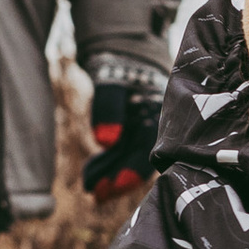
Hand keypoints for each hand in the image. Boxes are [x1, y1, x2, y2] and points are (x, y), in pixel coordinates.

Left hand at [82, 63, 166, 200]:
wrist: (126, 51)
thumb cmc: (121, 64)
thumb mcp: (113, 80)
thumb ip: (109, 108)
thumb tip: (105, 142)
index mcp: (159, 112)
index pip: (146, 147)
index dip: (131, 170)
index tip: (112, 187)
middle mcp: (156, 124)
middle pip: (138, 158)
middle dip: (117, 179)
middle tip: (95, 196)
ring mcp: (146, 128)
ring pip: (128, 158)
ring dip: (110, 174)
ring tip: (89, 188)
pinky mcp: (135, 130)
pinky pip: (121, 151)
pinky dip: (107, 164)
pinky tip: (91, 177)